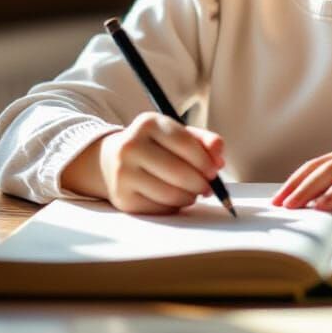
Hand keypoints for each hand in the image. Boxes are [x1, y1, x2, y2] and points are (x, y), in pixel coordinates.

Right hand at [97, 112, 225, 214]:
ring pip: (170, 194)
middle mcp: (131, 146)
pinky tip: (176, 199)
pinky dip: (174, 207)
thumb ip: (203, 141)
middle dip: (201, 183)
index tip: (215, 170)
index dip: (205, 160)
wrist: (112, 159)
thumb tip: (219, 157)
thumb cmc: (155, 146)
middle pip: (178, 172)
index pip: (185, 144)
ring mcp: (123, 173)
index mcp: (148, 123)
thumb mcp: (177, 134)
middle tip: (208, 187)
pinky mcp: (122, 198)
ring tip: (194, 193)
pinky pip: (159, 209)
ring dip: (190, 197)